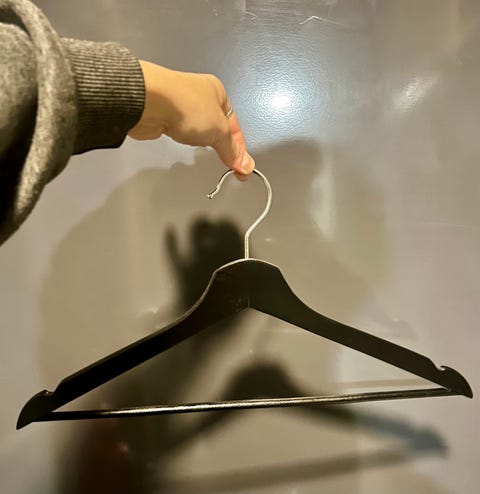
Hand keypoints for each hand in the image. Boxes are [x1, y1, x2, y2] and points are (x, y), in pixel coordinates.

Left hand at [128, 61, 254, 177]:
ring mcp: (181, 103)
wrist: (149, 102)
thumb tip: (246, 165)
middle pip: (217, 126)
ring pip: (199, 128)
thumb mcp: (219, 131)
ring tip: (203, 150)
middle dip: (222, 144)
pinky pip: (181, 129)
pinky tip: (185, 142)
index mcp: (218, 92)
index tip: (241, 168)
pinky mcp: (165, 114)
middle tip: (226, 165)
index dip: (239, 148)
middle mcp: (200, 95)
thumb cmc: (188, 107)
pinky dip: (185, 138)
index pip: (235, 125)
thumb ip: (232, 150)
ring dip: (202, 140)